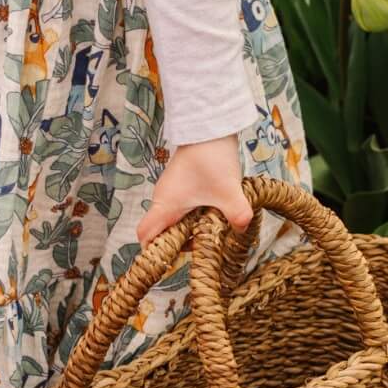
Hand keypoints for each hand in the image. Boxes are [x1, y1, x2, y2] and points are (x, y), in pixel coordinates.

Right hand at [136, 136, 253, 244]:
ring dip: (191, 229)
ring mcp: (172, 192)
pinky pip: (182, 209)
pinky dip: (195, 216)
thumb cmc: (211, 157)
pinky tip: (214, 213)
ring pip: (174, 221)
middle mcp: (163, 200)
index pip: (146, 236)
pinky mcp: (182, 185)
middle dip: (180, 244)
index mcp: (166, 205)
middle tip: (204, 245)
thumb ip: (237, 216)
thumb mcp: (229, 191)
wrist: (209, 126)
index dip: (154, 253)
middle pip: (161, 233)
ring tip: (212, 229)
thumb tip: (241, 230)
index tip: (172, 261)